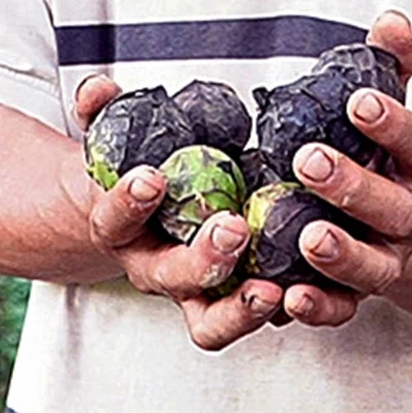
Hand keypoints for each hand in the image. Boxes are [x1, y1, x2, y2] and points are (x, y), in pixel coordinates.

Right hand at [73, 75, 283, 349]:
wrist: (142, 222)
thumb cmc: (137, 174)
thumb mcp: (111, 140)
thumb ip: (100, 110)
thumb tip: (100, 88)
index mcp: (120, 230)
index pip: (114, 222)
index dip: (128, 203)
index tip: (151, 178)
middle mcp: (156, 269)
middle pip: (172, 279)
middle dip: (202, 259)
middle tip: (232, 228)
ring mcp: (195, 293)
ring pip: (211, 324)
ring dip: (243, 309)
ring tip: (274, 290)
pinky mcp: (235, 300)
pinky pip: (256, 315)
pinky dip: (286, 308)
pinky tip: (311, 289)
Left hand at [281, 11, 411, 325]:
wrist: (406, 231)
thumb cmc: (386, 160)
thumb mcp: (392, 108)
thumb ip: (392, 66)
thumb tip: (393, 23)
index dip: (393, 123)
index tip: (359, 102)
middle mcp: (411, 218)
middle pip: (393, 208)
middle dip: (353, 185)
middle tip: (309, 160)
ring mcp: (387, 259)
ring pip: (373, 266)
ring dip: (341, 252)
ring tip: (308, 236)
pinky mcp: (357, 295)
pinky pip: (342, 309)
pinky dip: (319, 306)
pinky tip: (291, 297)